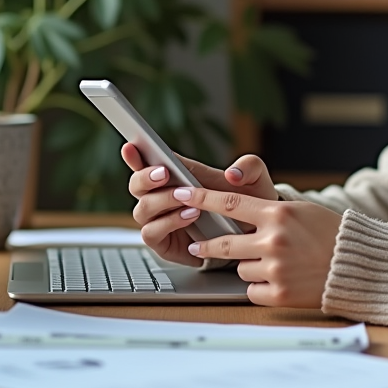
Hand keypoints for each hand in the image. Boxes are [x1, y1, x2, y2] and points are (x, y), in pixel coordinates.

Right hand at [122, 143, 277, 266]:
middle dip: (145, 177)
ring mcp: (162, 219)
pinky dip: (167, 223)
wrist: (252, 235)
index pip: (148, 162)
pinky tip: (189, 217)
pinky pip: (151, 233)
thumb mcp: (255, 179)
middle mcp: (163, 197)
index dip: (136, 154)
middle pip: (136, 185)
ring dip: (162, 202)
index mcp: (177, 175)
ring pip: (142, 209)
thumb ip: (249, 167)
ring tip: (189, 201)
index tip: (132, 145)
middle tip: (164, 173)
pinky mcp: (164, 242)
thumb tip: (232, 173)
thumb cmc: (247, 203)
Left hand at [173, 186, 341, 308]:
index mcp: (278, 213)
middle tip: (199, 245)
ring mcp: (275, 268)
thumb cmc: (329, 234)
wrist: (357, 265)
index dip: (201, 199)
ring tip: (275, 264)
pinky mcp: (278, 293)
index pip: (229, 203)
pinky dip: (261, 287)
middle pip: (224, 243)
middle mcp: (273, 240)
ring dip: (249, 266)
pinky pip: (251, 290)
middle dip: (207, 245)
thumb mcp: (300, 210)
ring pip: (240, 268)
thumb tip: (233, 210)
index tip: (181, 194)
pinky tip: (280, 281)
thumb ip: (267, 211)